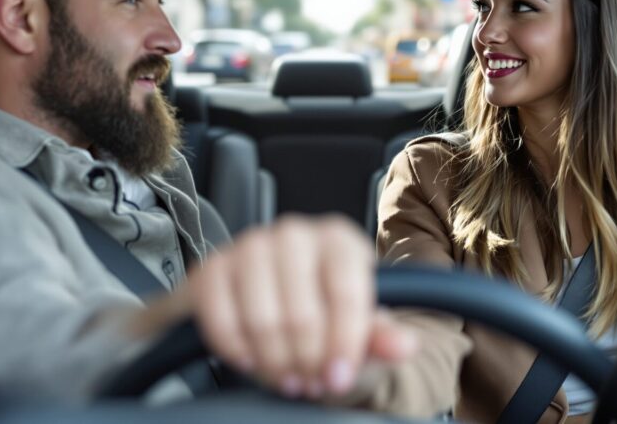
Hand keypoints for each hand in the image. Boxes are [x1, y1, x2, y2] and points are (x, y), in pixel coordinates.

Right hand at [187, 214, 417, 398]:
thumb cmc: (325, 320)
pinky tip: (250, 360)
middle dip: (306, 360)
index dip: (344, 342)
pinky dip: (235, 349)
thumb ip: (381, 338)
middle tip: (311, 383)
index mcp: (339, 241)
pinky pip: (220, 318)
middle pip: (302, 312)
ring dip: (273, 361)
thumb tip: (405, 345)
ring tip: (286, 376)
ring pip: (261, 318)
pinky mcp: (212, 267)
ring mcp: (250, 246)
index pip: (347, 292)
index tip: (340, 377)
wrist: (277, 317)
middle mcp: (294, 234)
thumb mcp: (359, 332)